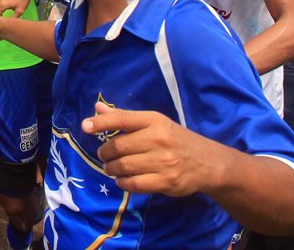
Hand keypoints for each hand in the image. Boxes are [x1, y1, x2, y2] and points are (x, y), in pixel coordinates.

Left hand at [84, 101, 221, 196]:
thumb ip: (125, 118)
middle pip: (118, 146)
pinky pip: (133, 184)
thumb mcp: (155, 123)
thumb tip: (96, 109)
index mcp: (155, 120)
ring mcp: (163, 161)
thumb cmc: (176, 140)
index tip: (85, 127)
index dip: (101, 123)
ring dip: (111, 168)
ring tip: (111, 167)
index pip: (122, 119)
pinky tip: (122, 179)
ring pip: (124, 166)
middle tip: (104, 155)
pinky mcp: (166, 182)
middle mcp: (159, 139)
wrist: (209, 163)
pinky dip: (122, 182)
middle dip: (105, 152)